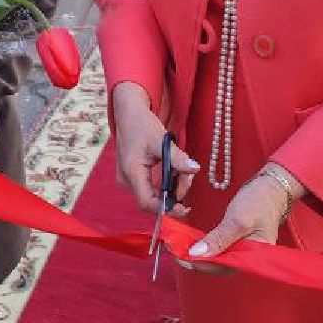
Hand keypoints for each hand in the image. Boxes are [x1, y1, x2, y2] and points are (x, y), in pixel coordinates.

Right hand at [110, 83, 196, 215]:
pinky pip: (151, 187)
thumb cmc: (141, 124)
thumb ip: (177, 158)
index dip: (166, 208)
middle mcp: (127, 181)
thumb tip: (195, 169)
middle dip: (173, 194)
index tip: (185, 207)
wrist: (129, 114)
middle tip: (187, 178)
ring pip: (153, 194)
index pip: (147, 202)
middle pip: (152, 200)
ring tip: (182, 172)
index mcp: (131, 173)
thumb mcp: (161, 140)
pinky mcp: (134, 177)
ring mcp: (129, 180)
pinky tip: (174, 171)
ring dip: (171, 187)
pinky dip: (165, 183)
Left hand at [185, 168, 298, 262]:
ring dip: (197, 253)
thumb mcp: (238, 220)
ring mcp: (241, 251)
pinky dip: (204, 245)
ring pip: (216, 257)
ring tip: (178, 245)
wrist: (270, 188)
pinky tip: (190, 241)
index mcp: (252, 258)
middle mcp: (247, 259)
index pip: (221, 267)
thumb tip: (196, 255)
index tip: (179, 255)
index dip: (199, 264)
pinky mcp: (236, 243)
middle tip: (173, 249)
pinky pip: (218, 249)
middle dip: (195, 259)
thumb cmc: (259, 202)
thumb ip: (219, 239)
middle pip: (217, 265)